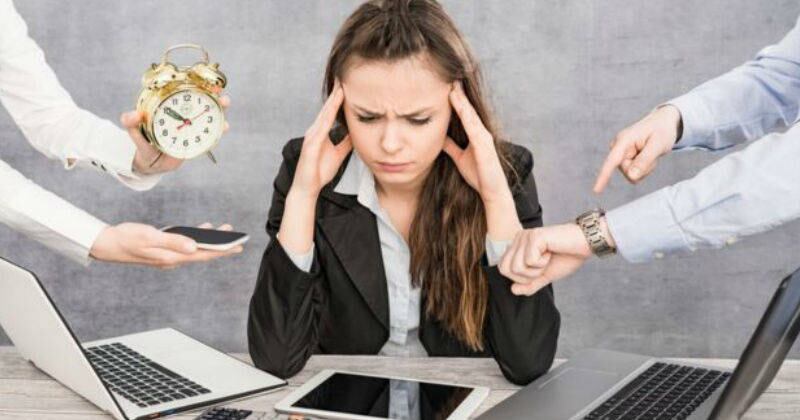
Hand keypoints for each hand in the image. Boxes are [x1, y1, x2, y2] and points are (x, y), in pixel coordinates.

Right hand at [89, 222, 242, 268]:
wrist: (106, 244)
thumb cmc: (126, 238)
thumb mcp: (151, 237)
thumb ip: (174, 242)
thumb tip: (195, 247)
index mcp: (171, 258)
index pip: (203, 256)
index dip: (222, 251)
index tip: (238, 247)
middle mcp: (171, 260)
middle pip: (201, 254)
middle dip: (220, 246)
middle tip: (237, 239)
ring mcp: (167, 257)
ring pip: (193, 250)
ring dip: (208, 241)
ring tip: (222, 231)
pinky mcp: (162, 251)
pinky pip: (184, 247)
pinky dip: (194, 239)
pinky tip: (200, 231)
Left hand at [122, 95, 230, 174]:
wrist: (151, 163)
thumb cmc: (143, 144)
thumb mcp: (135, 133)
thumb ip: (130, 123)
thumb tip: (134, 115)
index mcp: (170, 108)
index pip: (184, 93)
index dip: (196, 85)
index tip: (204, 82)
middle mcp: (184, 115)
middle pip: (202, 103)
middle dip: (215, 97)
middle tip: (221, 95)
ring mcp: (192, 127)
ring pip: (210, 116)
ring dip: (220, 111)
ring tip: (225, 108)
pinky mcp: (197, 140)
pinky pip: (210, 133)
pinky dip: (219, 129)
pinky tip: (224, 127)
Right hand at [291, 81, 352, 196]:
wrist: (308, 187)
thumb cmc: (320, 171)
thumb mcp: (339, 154)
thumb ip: (345, 143)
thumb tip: (356, 133)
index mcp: (321, 132)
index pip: (331, 111)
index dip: (339, 98)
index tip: (347, 84)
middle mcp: (315, 130)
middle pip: (327, 108)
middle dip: (336, 93)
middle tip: (343, 76)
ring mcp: (312, 136)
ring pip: (324, 114)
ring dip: (332, 101)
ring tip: (341, 87)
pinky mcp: (311, 145)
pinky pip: (320, 128)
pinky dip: (327, 117)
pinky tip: (332, 108)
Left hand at [444, 82, 520, 240]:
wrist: (491, 192)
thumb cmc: (478, 175)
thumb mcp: (459, 158)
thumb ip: (451, 146)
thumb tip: (439, 138)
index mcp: (475, 134)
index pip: (463, 113)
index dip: (455, 99)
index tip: (445, 84)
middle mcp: (481, 132)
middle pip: (467, 109)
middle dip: (458, 93)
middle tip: (449, 76)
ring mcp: (484, 137)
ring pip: (470, 114)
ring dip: (462, 100)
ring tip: (452, 86)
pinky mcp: (485, 145)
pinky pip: (473, 127)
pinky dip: (466, 115)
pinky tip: (459, 105)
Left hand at [499, 222, 600, 295]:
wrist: (585, 244)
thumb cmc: (567, 256)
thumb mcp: (545, 275)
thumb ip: (529, 284)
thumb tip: (512, 290)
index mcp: (518, 245)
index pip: (503, 268)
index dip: (520, 278)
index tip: (538, 269)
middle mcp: (518, 238)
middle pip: (506, 269)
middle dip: (526, 276)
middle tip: (542, 266)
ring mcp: (525, 236)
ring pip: (516, 267)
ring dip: (535, 270)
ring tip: (547, 258)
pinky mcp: (534, 236)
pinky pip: (529, 261)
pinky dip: (542, 263)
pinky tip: (551, 252)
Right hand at [593, 105, 681, 192]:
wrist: (663, 123)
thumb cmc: (661, 130)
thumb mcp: (658, 144)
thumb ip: (644, 161)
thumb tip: (631, 176)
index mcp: (624, 140)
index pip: (611, 161)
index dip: (603, 176)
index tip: (596, 190)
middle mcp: (618, 147)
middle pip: (627, 172)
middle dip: (643, 168)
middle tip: (652, 154)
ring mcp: (621, 154)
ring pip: (631, 174)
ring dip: (644, 168)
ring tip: (650, 153)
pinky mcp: (624, 159)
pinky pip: (633, 174)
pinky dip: (644, 169)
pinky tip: (647, 157)